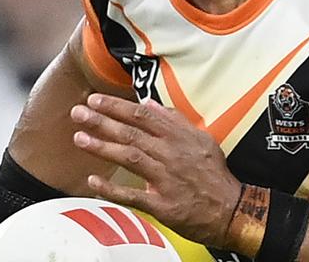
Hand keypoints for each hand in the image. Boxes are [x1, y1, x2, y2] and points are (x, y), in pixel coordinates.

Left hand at [70, 94, 241, 247]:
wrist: (230, 209)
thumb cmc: (214, 174)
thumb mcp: (201, 139)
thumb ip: (175, 121)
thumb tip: (149, 105)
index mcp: (179, 137)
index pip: (143, 116)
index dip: (117, 106)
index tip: (96, 100)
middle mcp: (171, 154)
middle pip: (131, 133)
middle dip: (102, 121)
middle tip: (78, 112)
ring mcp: (166, 179)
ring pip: (130, 158)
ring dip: (102, 147)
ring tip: (79, 138)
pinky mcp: (162, 204)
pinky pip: (132, 195)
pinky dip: (111, 189)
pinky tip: (93, 182)